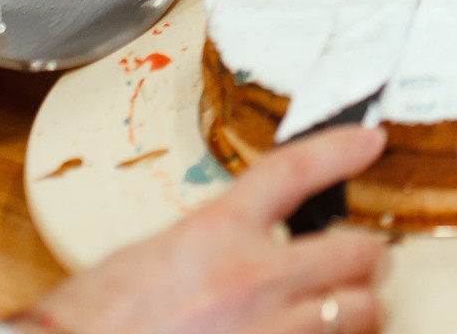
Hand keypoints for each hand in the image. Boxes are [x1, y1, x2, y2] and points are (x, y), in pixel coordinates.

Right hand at [19, 125, 386, 333]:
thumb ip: (206, 247)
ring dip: (359, 311)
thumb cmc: (89, 324)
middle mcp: (252, 278)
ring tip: (350, 313)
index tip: (368, 142)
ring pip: (358, 312)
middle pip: (355, 251)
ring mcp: (268, 330)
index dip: (339, 150)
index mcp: (216, 234)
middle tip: (361, 263)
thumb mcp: (147, 258)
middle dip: (365, 258)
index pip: (294, 171)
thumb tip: (238, 249)